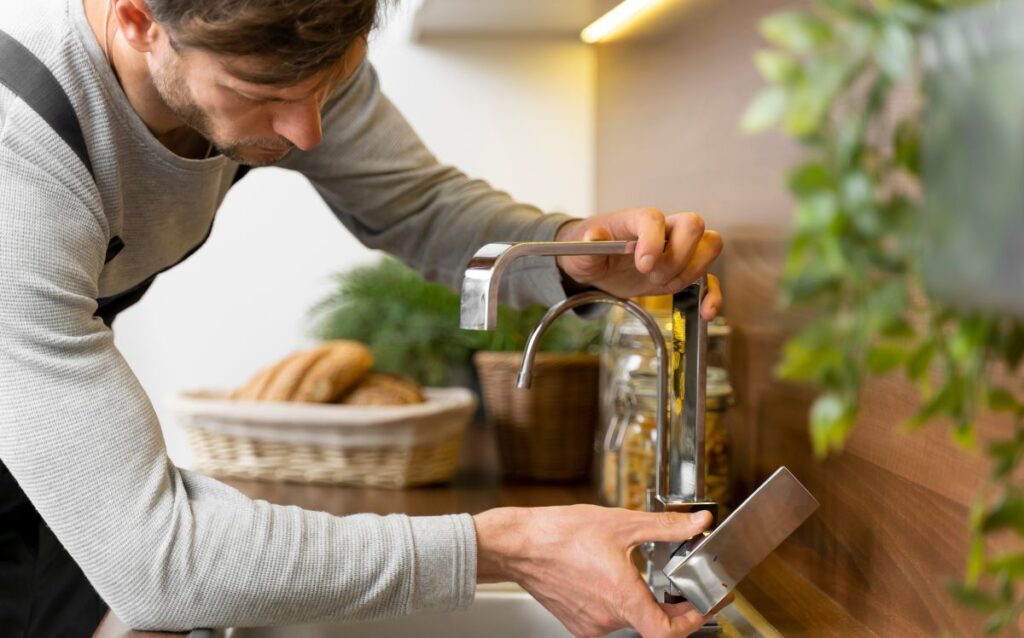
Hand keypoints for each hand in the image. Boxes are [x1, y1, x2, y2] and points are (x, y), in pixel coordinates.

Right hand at [473, 505, 721, 637]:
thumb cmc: (560, 534)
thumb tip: (697, 523)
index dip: (694, 618)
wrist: (518, 544)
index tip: (706, 603)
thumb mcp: (622, 523)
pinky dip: (615, 600)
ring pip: (627, 617)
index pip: (669, 631)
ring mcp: (590, 623)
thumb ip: (666, 527)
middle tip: (681, 583)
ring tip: (635, 571)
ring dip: (639, 598)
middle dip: (669, 602)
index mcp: (622, 598)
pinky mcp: (576, 622)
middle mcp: (607, 618)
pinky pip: (606, 616)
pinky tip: (608, 576)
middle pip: (651, 621)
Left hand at [554, 209, 723, 319]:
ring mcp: (677, 250)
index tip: (642, 265)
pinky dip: (712, 295)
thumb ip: (589, 244)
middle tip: (652, 275)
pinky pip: (709, 279)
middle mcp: (663, 230)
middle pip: (693, 224)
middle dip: (678, 256)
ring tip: (664, 286)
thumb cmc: (589, 251)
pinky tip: (705, 312)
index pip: (654, 218)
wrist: (595, 265)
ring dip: (692, 272)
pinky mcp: (681, 273)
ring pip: (709, 245)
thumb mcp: (580, 250)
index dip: (653, 240)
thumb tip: (594, 236)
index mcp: (636, 220)